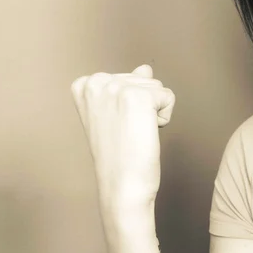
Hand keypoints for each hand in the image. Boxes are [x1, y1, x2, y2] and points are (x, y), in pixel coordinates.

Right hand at [71, 64, 174, 207]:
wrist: (121, 185)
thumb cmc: (118, 154)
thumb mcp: (114, 113)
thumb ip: (128, 85)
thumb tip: (145, 68)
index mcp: (84, 84)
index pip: (127, 78)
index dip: (129, 104)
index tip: (116, 125)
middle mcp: (96, 81)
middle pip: (143, 80)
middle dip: (142, 106)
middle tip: (125, 132)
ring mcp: (116, 87)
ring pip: (157, 87)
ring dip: (153, 112)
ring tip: (133, 133)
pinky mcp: (139, 97)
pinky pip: (168, 97)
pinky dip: (164, 117)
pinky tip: (145, 134)